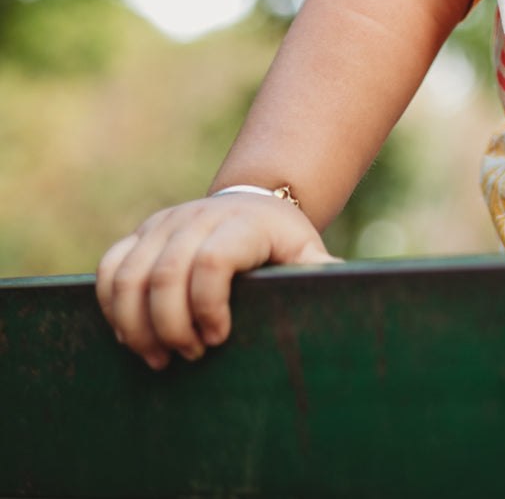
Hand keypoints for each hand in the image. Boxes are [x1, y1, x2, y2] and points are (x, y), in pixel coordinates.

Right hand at [96, 195, 337, 369]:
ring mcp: (163, 224)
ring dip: (136, 325)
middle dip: (172, 327)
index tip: (220, 337)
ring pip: (129, 275)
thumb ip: (316, 268)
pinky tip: (132, 336)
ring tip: (160, 357)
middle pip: (166, 274)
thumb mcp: (304, 248)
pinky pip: (109, 269)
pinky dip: (113, 306)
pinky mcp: (140, 234)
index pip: (213, 260)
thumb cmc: (280, 238)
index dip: (209, 305)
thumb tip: (339, 286)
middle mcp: (197, 217)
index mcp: (242, 223)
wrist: (253, 202)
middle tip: (191, 356)